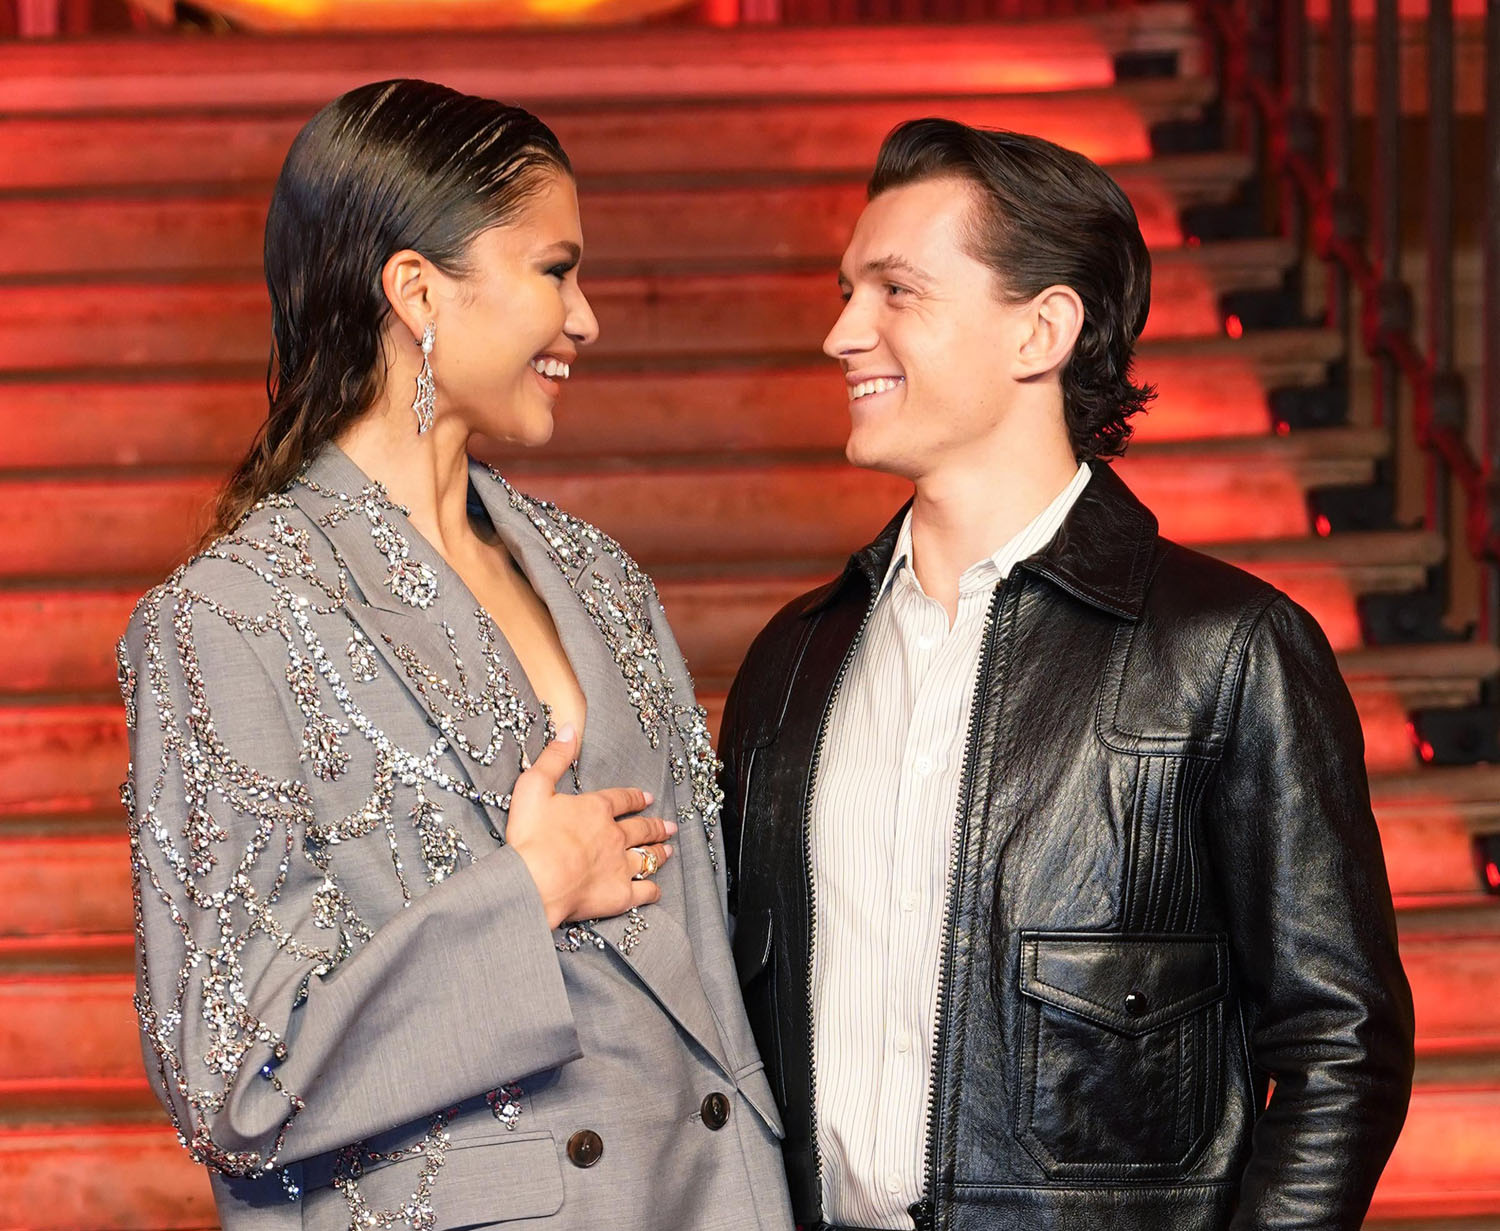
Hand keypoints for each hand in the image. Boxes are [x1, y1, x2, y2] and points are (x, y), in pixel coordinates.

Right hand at [507, 725, 675, 929]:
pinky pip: (644, 892)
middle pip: (641, 828)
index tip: (648, 797)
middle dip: (655, 825)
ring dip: (659, 852)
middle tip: (669, 826)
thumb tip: (569, 729)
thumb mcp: (534, 785)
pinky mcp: (620, 894)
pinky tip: (656, 890)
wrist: (537, 880)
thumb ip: (554, 757)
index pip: (621, 799)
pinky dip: (652, 890)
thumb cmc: (532, 835)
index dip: (635, 797)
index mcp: (595, 809)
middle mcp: (614, 835)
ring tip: (668, 850)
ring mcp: (620, 865)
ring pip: (647, 857)